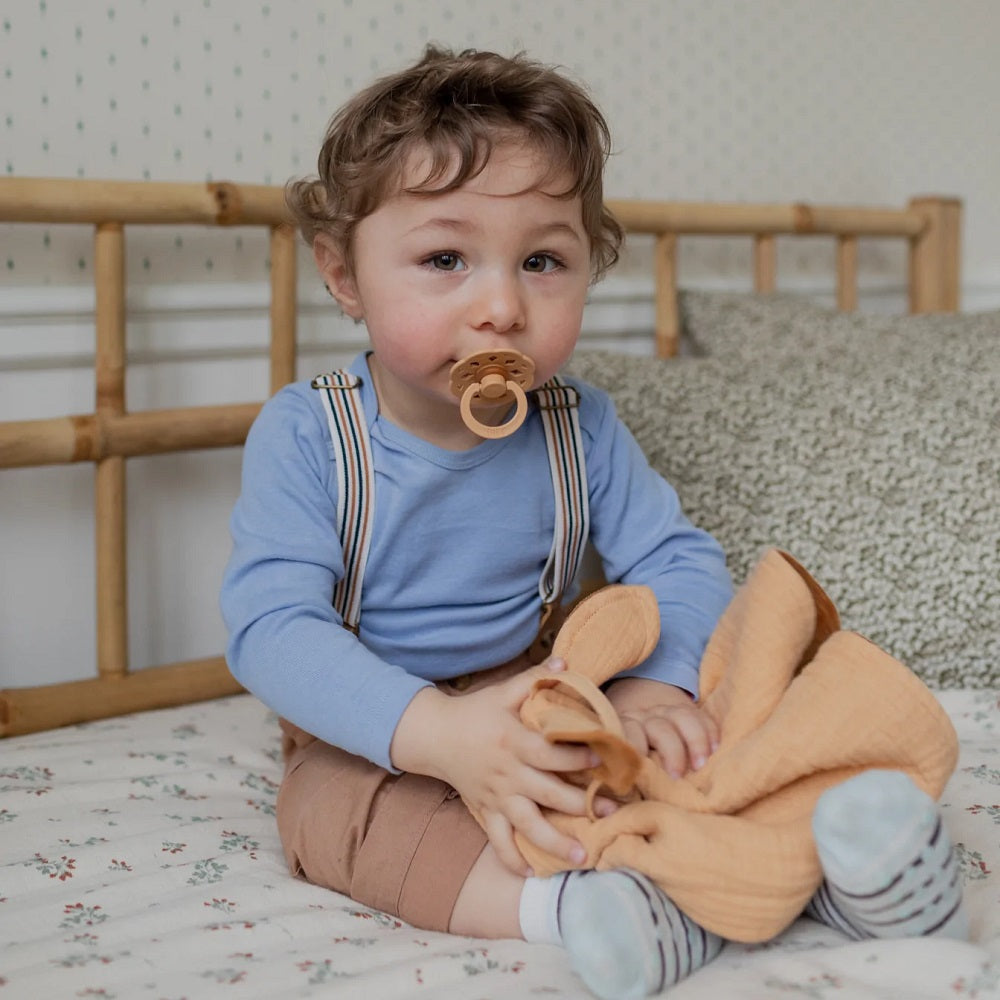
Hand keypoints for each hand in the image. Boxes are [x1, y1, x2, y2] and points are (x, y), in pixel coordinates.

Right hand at [390, 657, 615, 875]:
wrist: (434, 735)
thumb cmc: (475, 712)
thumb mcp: (503, 691)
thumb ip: (534, 678)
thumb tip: (567, 664)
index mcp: (513, 741)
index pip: (549, 752)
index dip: (577, 755)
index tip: (604, 756)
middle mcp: (506, 773)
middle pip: (547, 793)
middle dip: (580, 804)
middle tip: (613, 810)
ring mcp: (496, 797)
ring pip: (527, 826)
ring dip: (555, 843)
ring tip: (583, 857)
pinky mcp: (485, 812)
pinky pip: (498, 841)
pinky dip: (513, 860)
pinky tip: (534, 873)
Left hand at [605, 676, 718, 778]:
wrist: (639, 715)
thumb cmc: (626, 755)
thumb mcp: (613, 766)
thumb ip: (606, 788)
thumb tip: (607, 811)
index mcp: (623, 728)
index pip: (627, 734)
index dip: (633, 750)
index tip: (637, 773)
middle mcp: (645, 717)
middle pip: (659, 728)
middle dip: (671, 752)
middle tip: (677, 777)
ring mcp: (667, 711)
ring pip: (682, 717)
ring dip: (694, 741)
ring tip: (700, 765)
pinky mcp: (687, 710)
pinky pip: (701, 716)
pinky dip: (709, 731)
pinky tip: (715, 749)